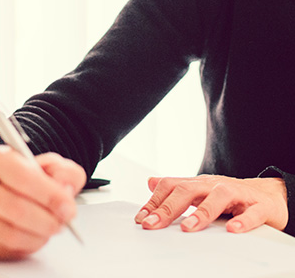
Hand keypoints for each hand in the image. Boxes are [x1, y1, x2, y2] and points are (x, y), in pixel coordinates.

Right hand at [0, 146, 85, 259]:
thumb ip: (65, 173)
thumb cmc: (26, 181)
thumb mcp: (51, 169)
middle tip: (61, 223)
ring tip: (47, 229)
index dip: (49, 195)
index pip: (22, 177)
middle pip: (16, 208)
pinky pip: (3, 249)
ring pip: (10, 233)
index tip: (67, 207)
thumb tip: (64, 188)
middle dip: (47, 220)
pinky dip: (25, 247)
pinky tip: (30, 236)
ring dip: (38, 236)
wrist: (3, 194)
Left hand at [134, 175, 286, 232]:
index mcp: (199, 184)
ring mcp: (238, 194)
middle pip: (188, 190)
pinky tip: (232, 229)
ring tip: (188, 227)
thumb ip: (176, 188)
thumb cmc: (230, 196)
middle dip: (168, 208)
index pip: (171, 187)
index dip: (154, 202)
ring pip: (219, 198)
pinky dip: (243, 221)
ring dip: (201, 213)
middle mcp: (215, 186)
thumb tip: (150, 182)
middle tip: (153, 224)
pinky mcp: (260, 207)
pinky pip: (252, 213)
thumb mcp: (201, 190)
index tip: (141, 219)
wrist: (269, 195)